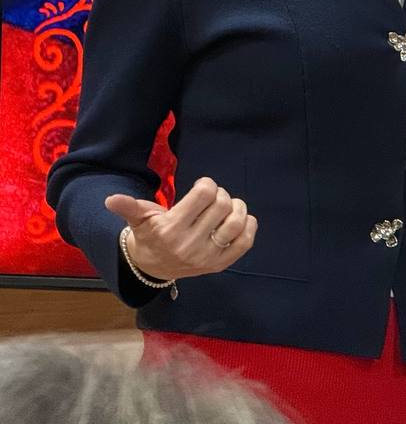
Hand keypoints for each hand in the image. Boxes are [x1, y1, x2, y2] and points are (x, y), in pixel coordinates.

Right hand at [105, 177, 256, 281]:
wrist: (153, 267)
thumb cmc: (150, 235)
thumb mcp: (138, 220)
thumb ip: (128, 208)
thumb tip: (111, 199)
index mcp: (170, 230)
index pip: (204, 194)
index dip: (207, 184)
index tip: (201, 187)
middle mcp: (190, 245)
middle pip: (222, 204)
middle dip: (220, 194)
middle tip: (212, 198)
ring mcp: (207, 257)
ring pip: (237, 222)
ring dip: (237, 207)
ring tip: (228, 205)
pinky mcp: (220, 264)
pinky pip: (245, 242)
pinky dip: (249, 226)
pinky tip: (240, 218)